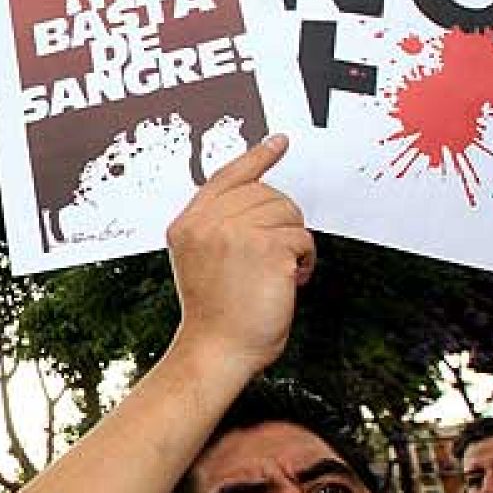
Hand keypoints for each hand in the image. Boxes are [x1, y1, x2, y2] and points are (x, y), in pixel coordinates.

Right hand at [166, 134, 312, 377]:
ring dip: (294, 242)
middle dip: (281, 222)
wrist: (216, 350)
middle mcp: (207, 223)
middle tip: (276, 256)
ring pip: (288, 212)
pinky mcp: (265, 247)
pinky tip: (290, 280)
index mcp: (188, 225)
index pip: (227, 177)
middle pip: (267, 193)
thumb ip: (218, 227)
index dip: (257, 157)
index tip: (278, 142)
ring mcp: (235, 232)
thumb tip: (263, 199)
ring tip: (280, 271)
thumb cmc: (214, 315)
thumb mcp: (201, 260)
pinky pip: (301, 238)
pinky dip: (305, 260)